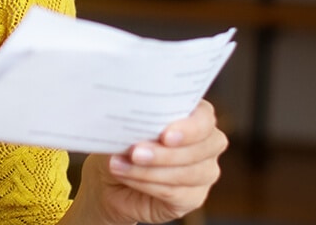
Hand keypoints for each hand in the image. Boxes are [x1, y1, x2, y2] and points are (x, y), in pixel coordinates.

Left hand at [77, 100, 227, 223]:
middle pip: (202, 148)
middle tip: (135, 152)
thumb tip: (133, 124)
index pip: (205, 117)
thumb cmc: (120, 145)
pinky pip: (176, 193)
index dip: (190, 127)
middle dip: (166, 152)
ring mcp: (204, 172)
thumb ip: (135, 122)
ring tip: (118, 165)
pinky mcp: (193, 198)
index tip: (165, 135)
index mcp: (194, 116)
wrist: (108, 181)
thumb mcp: (123, 128)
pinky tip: (125, 177)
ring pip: (189, 173)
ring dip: (150, 170)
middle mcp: (207, 144)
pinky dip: (147, 185)